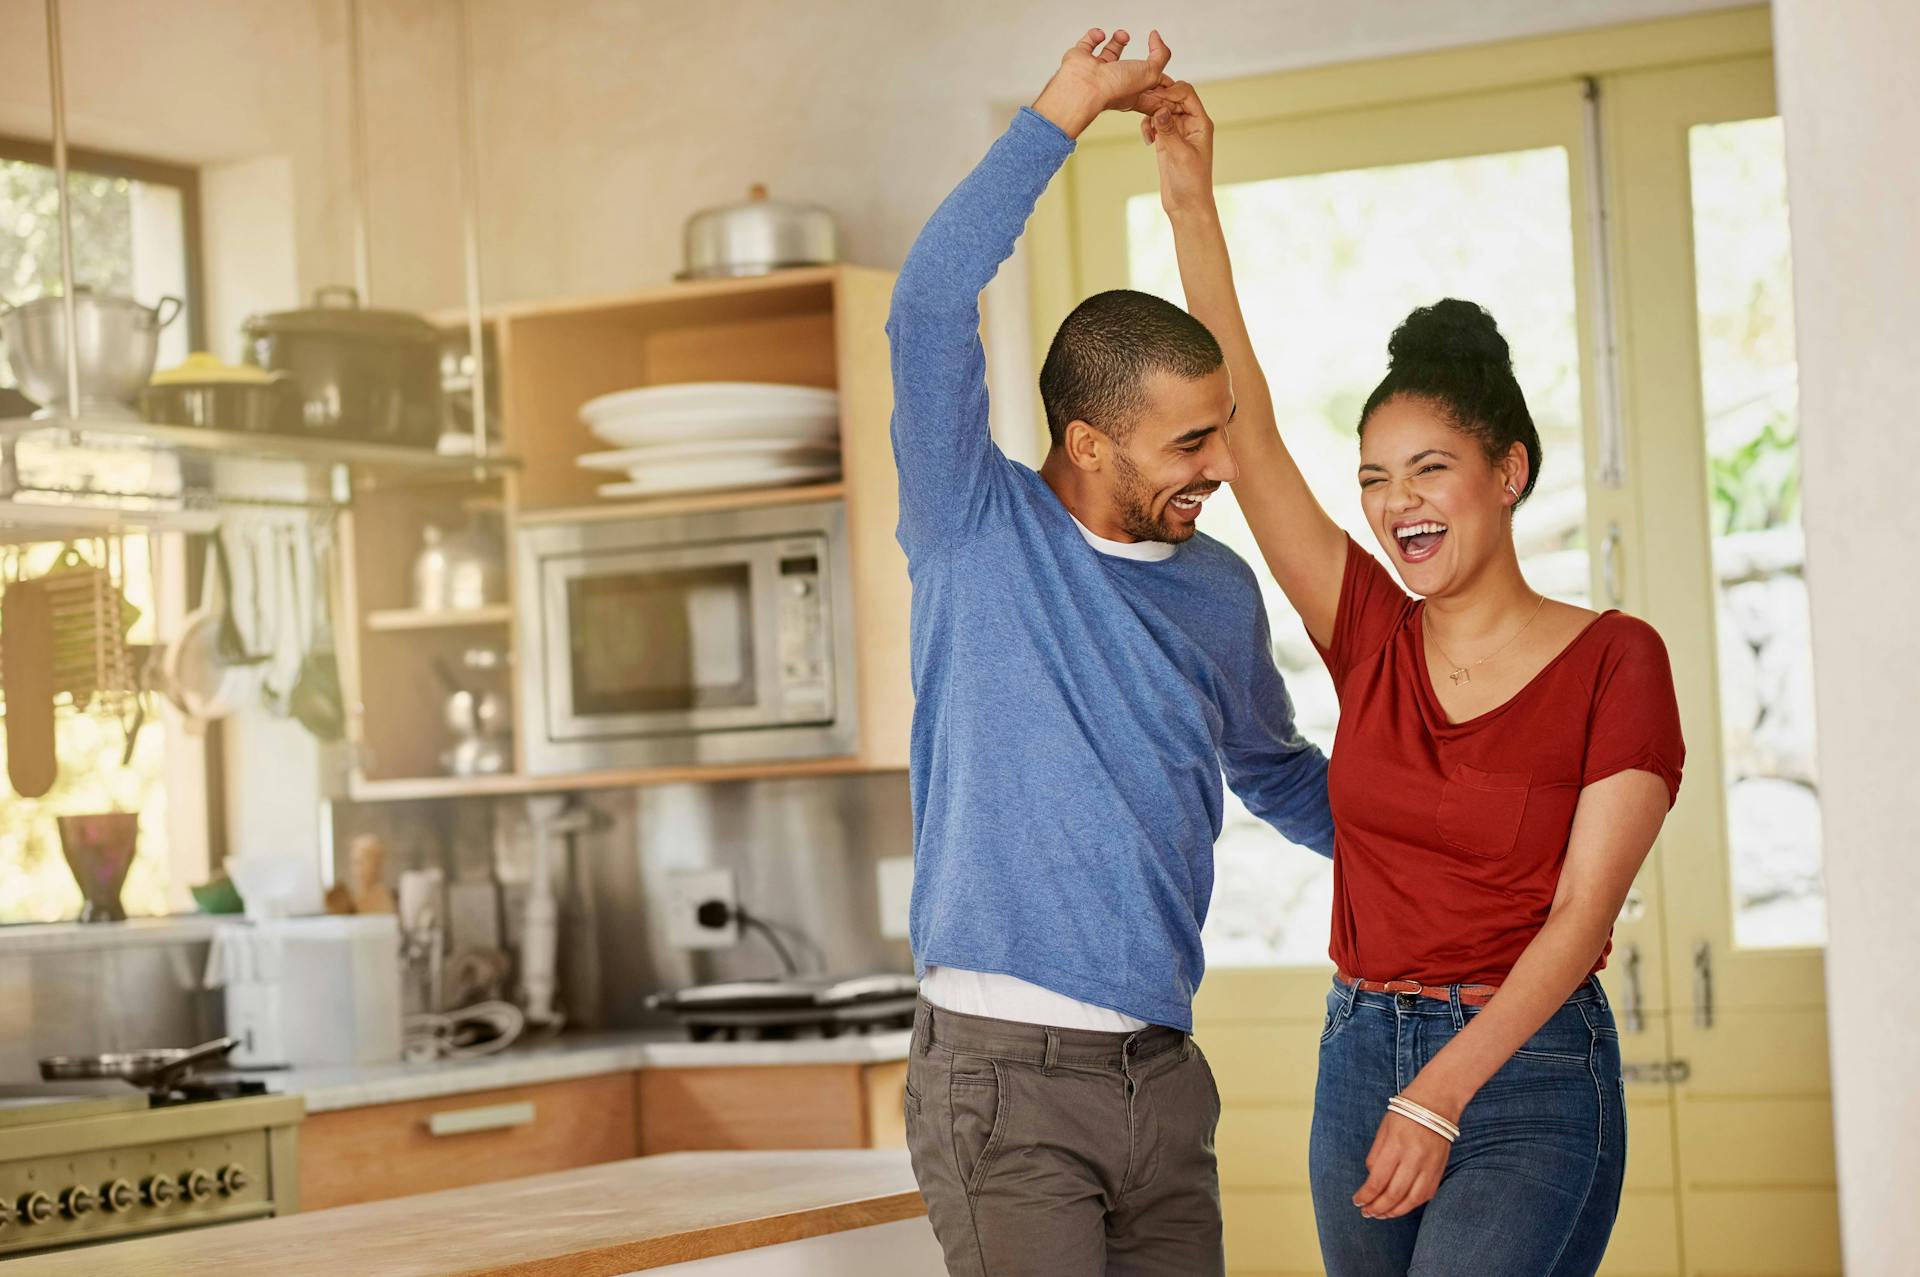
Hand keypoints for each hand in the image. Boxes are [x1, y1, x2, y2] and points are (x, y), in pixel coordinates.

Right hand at [1032, 28, 1172, 139]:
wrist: (1085, 86)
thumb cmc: (1114, 88)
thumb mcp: (1152, 73)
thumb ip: (1160, 55)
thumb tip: (1156, 38)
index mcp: (1129, 91)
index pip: (1143, 82)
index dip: (1152, 72)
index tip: (1157, 60)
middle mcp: (1112, 81)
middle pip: (1125, 66)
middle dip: (1134, 54)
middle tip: (1134, 43)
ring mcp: (1096, 70)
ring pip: (1108, 52)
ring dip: (1117, 40)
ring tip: (1121, 36)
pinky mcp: (1080, 59)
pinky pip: (1088, 43)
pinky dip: (1095, 35)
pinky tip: (1101, 35)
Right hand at [1141, 80, 1214, 214]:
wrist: (1187, 205)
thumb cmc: (1192, 183)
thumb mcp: (1181, 155)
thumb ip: (1169, 131)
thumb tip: (1160, 109)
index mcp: (1200, 122)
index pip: (1186, 94)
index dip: (1169, 91)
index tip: (1152, 98)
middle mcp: (1190, 123)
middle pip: (1172, 97)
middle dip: (1156, 99)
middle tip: (1141, 106)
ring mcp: (1177, 131)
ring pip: (1160, 108)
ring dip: (1150, 112)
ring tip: (1146, 129)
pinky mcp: (1165, 141)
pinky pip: (1154, 123)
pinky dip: (1147, 125)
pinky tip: (1147, 139)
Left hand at [1351, 1101, 1455, 1219]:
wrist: (1437, 1103)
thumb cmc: (1405, 1113)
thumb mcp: (1383, 1129)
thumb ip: (1376, 1156)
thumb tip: (1372, 1181)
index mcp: (1396, 1145)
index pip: (1378, 1180)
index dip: (1366, 1195)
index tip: (1357, 1201)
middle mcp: (1414, 1158)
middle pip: (1394, 1194)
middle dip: (1377, 1207)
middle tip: (1366, 1213)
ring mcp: (1429, 1166)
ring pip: (1411, 1200)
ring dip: (1394, 1212)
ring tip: (1381, 1215)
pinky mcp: (1439, 1170)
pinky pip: (1426, 1195)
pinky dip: (1411, 1205)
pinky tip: (1400, 1207)